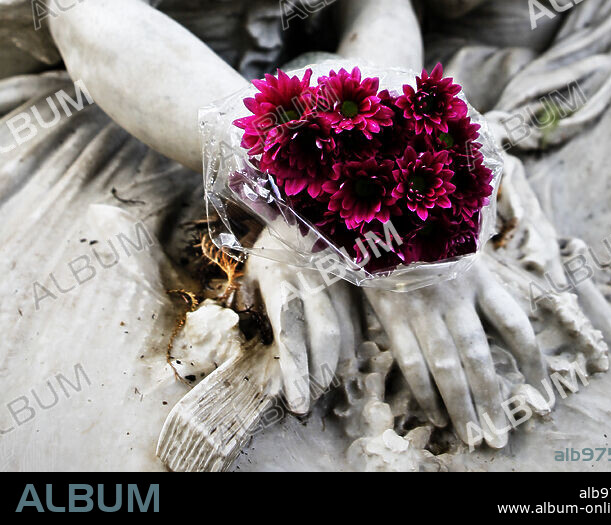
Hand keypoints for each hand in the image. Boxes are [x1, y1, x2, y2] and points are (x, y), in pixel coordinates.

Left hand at [240, 224, 356, 413]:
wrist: (304, 206)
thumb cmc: (271, 246)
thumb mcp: (252, 272)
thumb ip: (250, 303)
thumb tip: (252, 340)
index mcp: (281, 282)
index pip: (290, 336)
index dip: (295, 374)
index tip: (297, 404)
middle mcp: (312, 282)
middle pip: (325, 338)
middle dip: (320, 375)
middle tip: (310, 398)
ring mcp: (337, 279)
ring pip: (347, 330)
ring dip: (337, 363)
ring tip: (325, 381)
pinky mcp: (354, 277)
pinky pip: (360, 319)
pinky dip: (354, 343)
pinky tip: (345, 357)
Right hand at [366, 252, 546, 447]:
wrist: (381, 212)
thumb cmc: (423, 233)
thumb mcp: (458, 248)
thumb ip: (476, 282)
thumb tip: (502, 324)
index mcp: (478, 277)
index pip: (514, 324)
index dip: (532, 360)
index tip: (544, 392)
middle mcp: (454, 295)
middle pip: (479, 355)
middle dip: (491, 398)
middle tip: (500, 436)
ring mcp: (423, 306)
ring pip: (447, 365)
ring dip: (462, 405)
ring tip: (473, 436)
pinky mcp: (393, 313)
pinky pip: (411, 360)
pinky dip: (424, 392)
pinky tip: (437, 416)